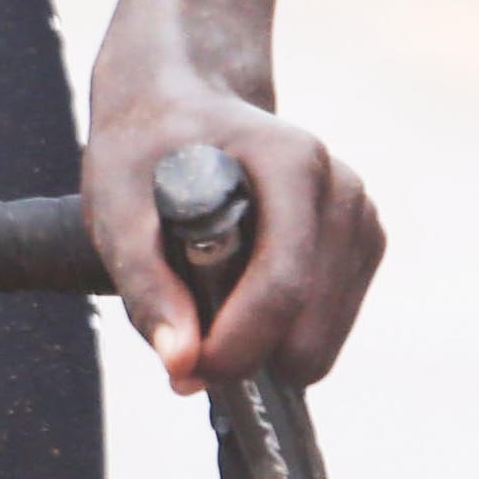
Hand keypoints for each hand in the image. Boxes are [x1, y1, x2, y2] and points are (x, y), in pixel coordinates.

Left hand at [85, 54, 382, 390]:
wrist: (182, 105)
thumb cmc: (144, 150)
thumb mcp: (116, 204)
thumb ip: (145, 282)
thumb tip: (181, 362)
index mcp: (292, 163)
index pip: (283, 280)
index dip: (240, 342)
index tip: (192, 373)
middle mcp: (342, 189)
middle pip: (312, 315)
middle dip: (251, 353)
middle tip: (187, 358)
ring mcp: (361, 218)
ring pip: (325, 332)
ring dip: (266, 345)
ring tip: (205, 311)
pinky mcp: (362, 245)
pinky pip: (329, 323)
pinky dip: (283, 333)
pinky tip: (238, 301)